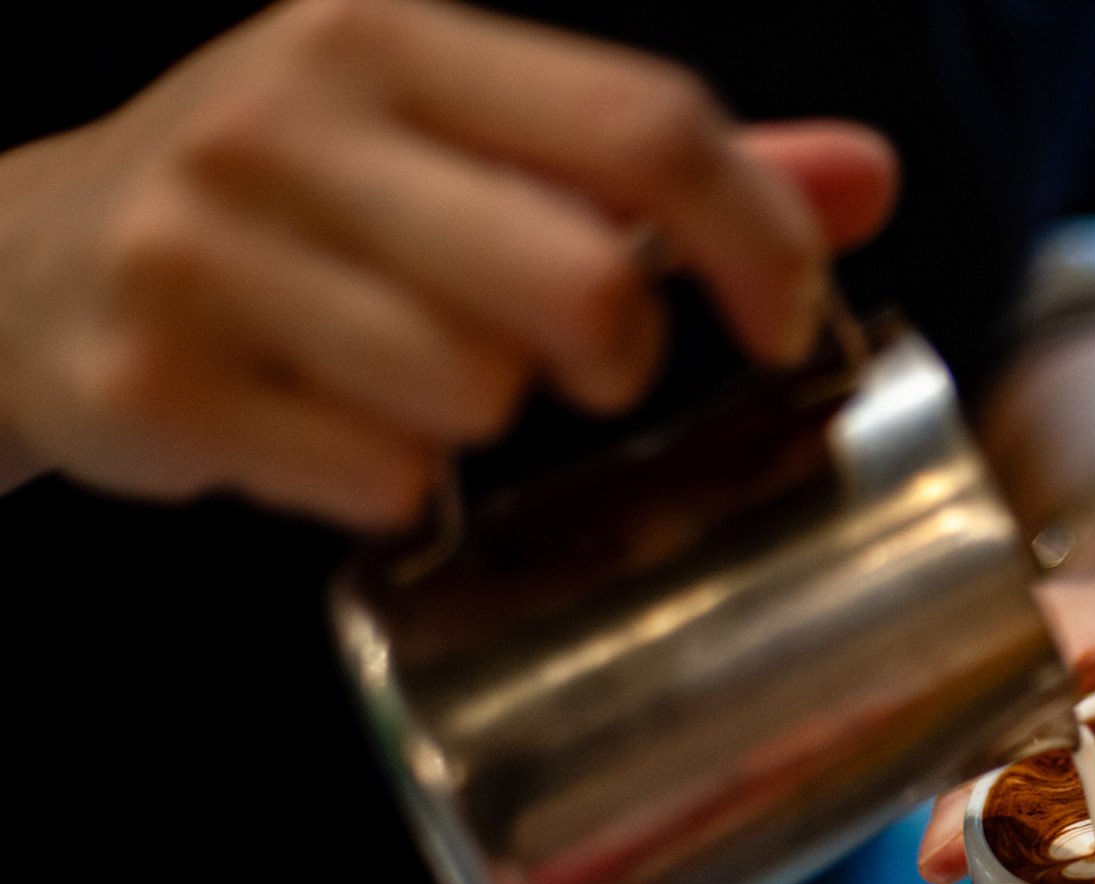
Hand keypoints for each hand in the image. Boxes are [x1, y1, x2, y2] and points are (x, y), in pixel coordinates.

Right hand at [0, 0, 895, 526]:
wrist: (22, 263)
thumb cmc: (295, 200)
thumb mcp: (460, 135)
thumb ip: (655, 161)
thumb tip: (868, 179)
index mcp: (390, 37)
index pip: (646, 127)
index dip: (760, 238)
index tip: (787, 319)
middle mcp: (290, 119)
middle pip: (585, 283)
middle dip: (617, 352)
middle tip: (580, 361)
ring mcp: (206, 250)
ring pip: (478, 398)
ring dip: (483, 418)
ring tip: (413, 377)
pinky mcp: (154, 380)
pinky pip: (379, 483)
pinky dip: (394, 486)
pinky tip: (334, 430)